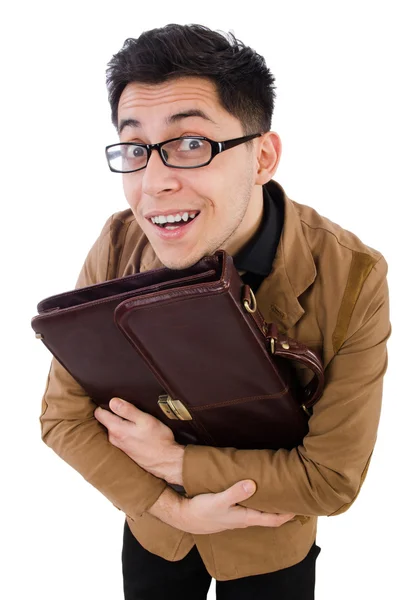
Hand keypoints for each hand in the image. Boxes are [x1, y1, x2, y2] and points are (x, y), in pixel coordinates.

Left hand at [94, 398, 184, 484]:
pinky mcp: (125, 450)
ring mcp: (119, 446)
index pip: (99, 413)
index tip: (114, 399)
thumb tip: (112, 401)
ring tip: (135, 420)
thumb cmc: (158, 440)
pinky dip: (126, 431)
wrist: (166, 461)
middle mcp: (114, 439)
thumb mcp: (145, 420)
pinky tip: (137, 431)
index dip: (104, 404)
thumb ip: (128, 410)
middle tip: (129, 409)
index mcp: (117, 430)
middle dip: (114, 413)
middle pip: (106, 420)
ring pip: (114, 428)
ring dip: (121, 423)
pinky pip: (120, 436)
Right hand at [149, 480, 294, 533]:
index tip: (302, 507)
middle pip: (270, 516)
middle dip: (283, 508)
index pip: (273, 519)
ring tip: (281, 493)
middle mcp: (244, 518)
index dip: (288, 514)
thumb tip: (253, 484)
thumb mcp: (218, 501)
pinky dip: (259, 501)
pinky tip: (258, 492)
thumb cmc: (202, 511)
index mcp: (245, 517)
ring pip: (260, 511)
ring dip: (271, 504)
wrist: (185, 517)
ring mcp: (238, 516)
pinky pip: (250, 507)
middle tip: (296, 497)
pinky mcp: (231, 511)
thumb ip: (235, 492)